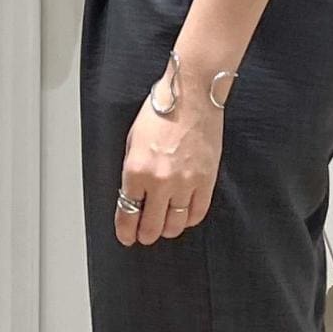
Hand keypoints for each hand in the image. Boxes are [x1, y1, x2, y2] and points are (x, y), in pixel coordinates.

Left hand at [115, 64, 225, 246]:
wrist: (192, 95)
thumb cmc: (162, 111)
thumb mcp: (133, 141)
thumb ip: (132, 171)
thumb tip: (133, 195)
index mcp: (136, 170)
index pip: (128, 213)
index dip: (126, 231)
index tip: (127, 237)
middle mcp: (160, 181)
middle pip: (151, 226)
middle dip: (145, 235)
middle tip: (144, 236)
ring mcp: (186, 182)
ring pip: (175, 224)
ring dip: (167, 230)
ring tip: (164, 227)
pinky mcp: (206, 180)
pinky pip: (198, 212)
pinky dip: (189, 219)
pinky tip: (183, 216)